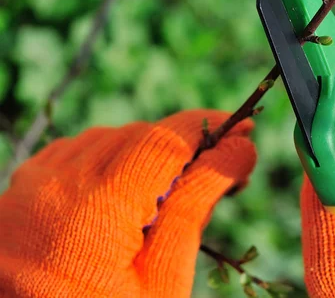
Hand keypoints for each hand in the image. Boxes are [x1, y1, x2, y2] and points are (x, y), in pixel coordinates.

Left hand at [0, 110, 255, 297]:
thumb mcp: (163, 276)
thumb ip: (197, 204)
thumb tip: (239, 149)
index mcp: (96, 209)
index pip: (164, 140)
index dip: (209, 128)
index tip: (243, 131)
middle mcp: (55, 185)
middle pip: (137, 135)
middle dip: (182, 145)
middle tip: (215, 170)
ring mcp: (31, 186)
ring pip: (107, 139)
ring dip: (145, 152)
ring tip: (167, 190)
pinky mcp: (19, 191)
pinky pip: (76, 152)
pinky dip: (109, 158)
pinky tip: (123, 189)